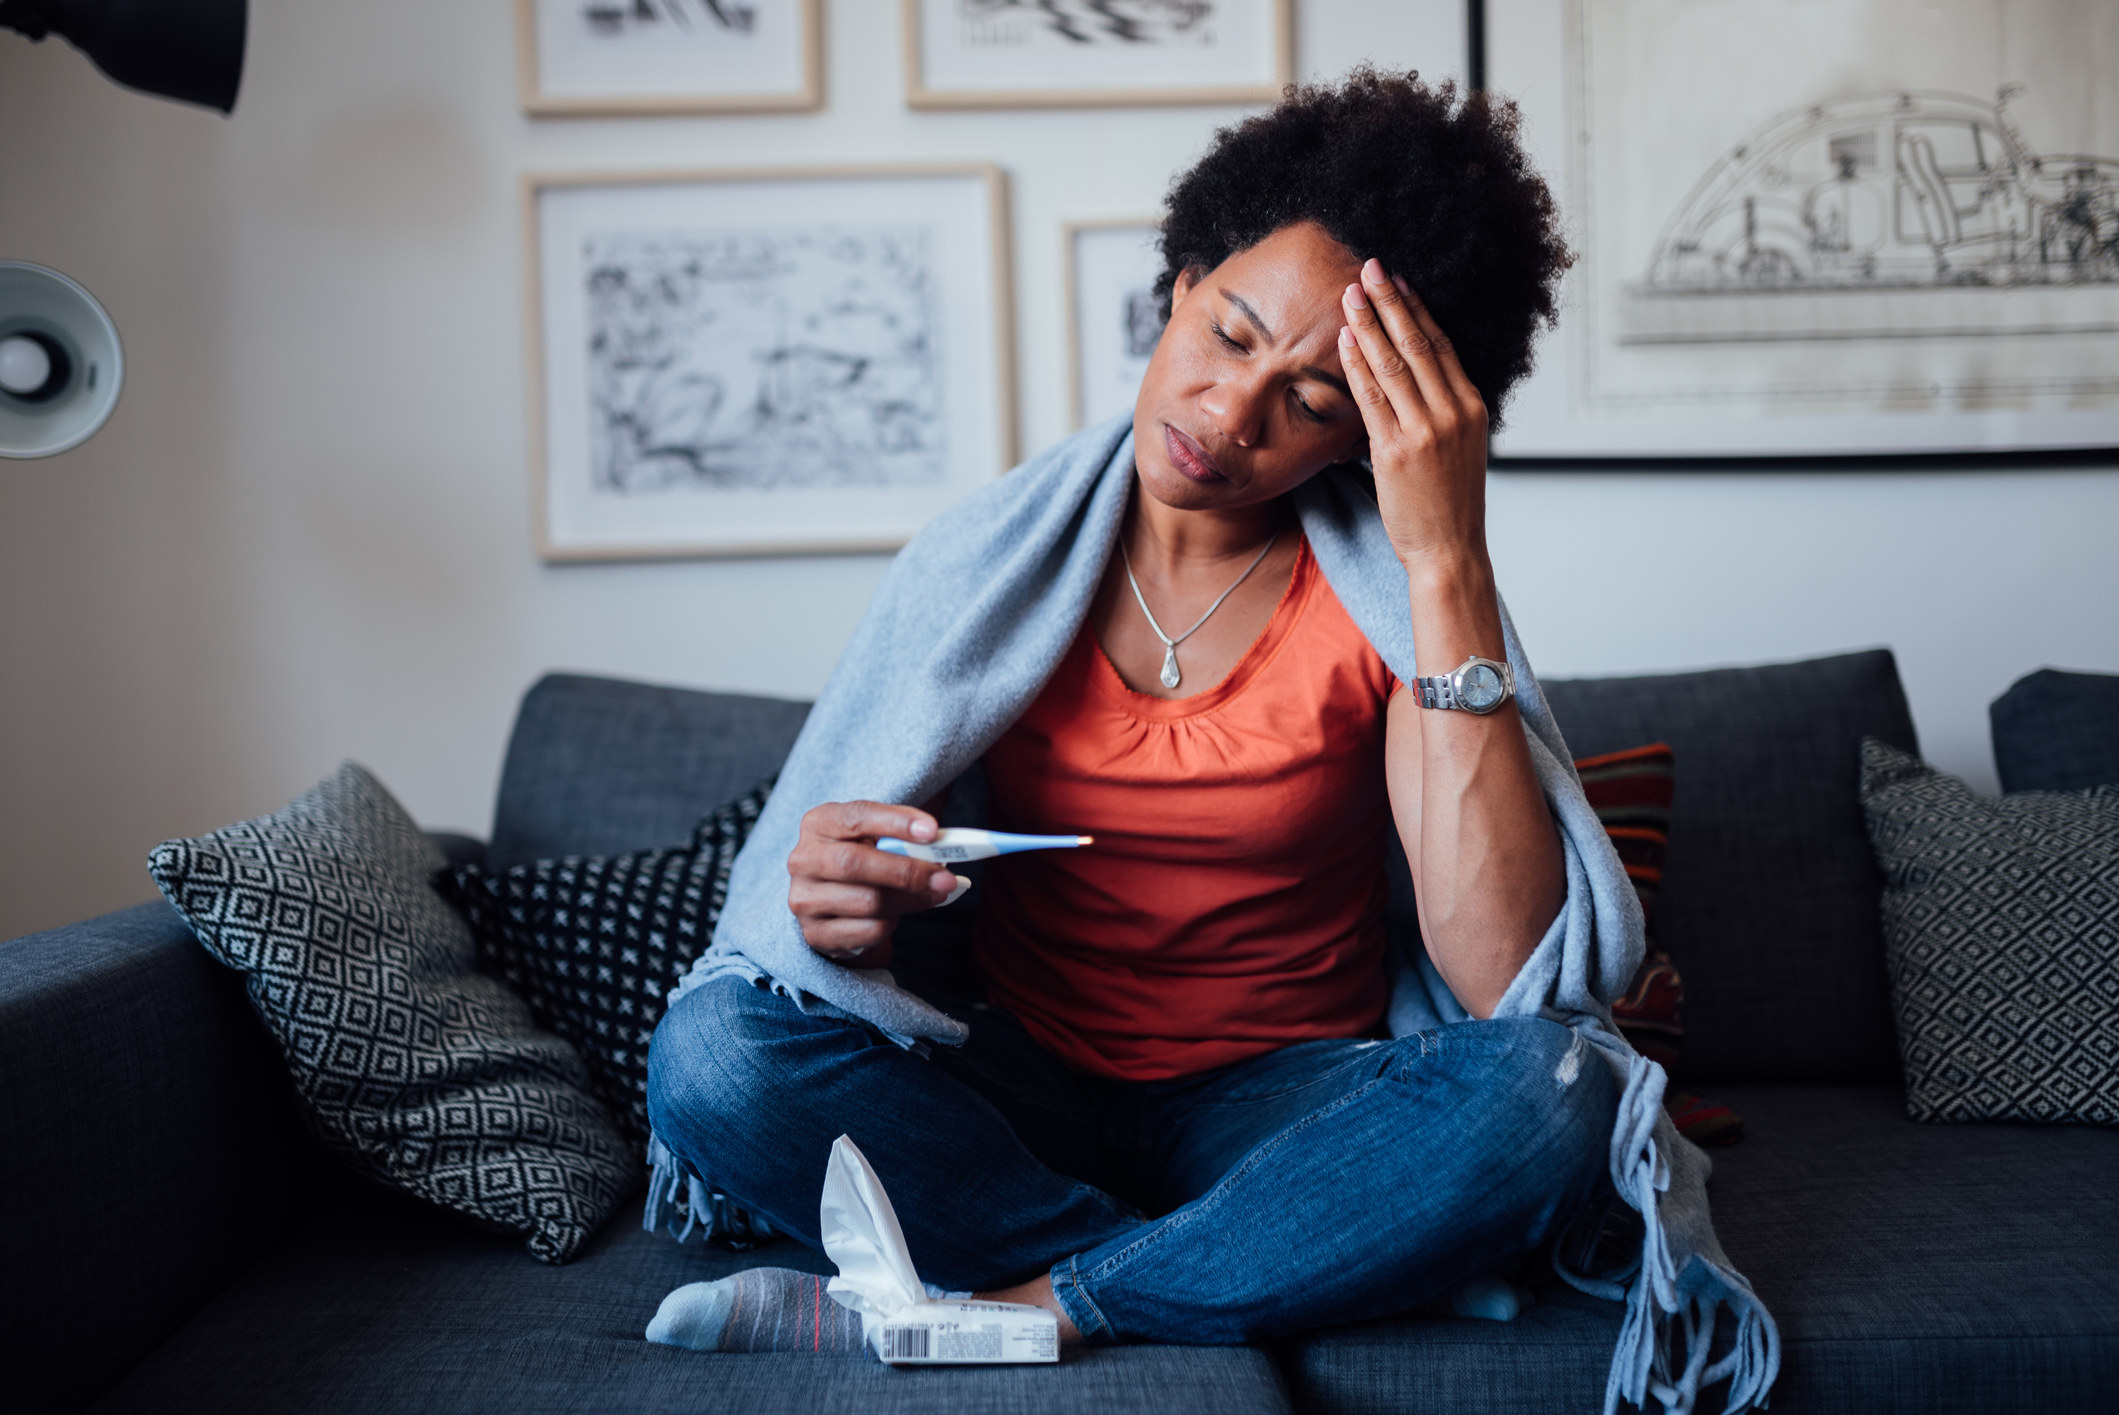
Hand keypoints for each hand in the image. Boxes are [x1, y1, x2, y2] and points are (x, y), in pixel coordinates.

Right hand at [787, 801, 958, 966]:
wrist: (834, 902)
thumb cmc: (863, 860)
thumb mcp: (874, 838)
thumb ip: (901, 838)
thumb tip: (941, 846)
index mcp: (818, 823)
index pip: (857, 817)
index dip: (896, 822)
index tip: (932, 831)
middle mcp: (803, 859)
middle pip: (856, 864)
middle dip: (908, 872)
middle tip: (945, 879)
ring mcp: (804, 899)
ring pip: (868, 901)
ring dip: (909, 901)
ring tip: (930, 896)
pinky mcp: (816, 934)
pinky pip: (869, 930)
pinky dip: (893, 923)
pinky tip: (897, 914)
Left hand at [1337, 258, 1491, 568]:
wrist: (1449, 551)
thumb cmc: (1447, 505)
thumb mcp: (1459, 450)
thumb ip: (1442, 413)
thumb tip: (1416, 384)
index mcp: (1472, 408)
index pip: (1442, 346)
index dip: (1418, 310)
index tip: (1400, 282)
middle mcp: (1453, 413)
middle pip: (1418, 344)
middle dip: (1391, 302)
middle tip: (1370, 268)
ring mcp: (1426, 431)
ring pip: (1394, 365)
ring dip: (1369, 325)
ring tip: (1350, 294)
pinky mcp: (1396, 451)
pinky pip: (1373, 398)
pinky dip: (1357, 365)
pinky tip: (1344, 340)